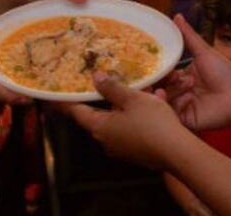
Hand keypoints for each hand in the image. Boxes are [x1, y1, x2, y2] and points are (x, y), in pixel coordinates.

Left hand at [59, 73, 187, 169]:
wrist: (177, 152)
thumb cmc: (152, 123)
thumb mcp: (132, 98)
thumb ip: (112, 88)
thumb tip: (95, 78)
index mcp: (100, 127)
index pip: (76, 112)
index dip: (65, 102)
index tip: (53, 95)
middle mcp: (106, 141)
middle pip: (97, 116)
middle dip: (101, 99)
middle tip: (99, 84)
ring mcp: (121, 148)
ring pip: (116, 121)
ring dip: (123, 106)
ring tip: (136, 89)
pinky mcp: (135, 152)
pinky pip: (130, 128)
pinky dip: (136, 115)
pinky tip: (152, 103)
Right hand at [164, 15, 230, 130]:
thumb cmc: (225, 72)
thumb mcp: (203, 51)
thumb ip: (188, 36)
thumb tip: (176, 16)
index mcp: (180, 78)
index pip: (161, 75)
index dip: (158, 72)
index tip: (158, 67)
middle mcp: (179, 92)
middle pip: (159, 89)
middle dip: (160, 84)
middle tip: (167, 79)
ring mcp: (182, 107)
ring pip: (164, 102)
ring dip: (170, 93)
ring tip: (182, 87)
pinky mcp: (187, 120)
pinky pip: (173, 115)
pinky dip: (175, 105)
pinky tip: (184, 99)